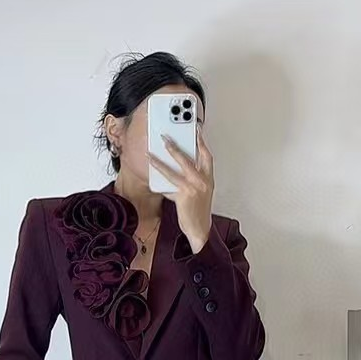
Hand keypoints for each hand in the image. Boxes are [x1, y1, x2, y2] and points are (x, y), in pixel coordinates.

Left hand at [147, 120, 213, 253]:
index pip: (207, 155)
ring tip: (151, 154)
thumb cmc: (198, 211)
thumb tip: (176, 167)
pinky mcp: (184, 196)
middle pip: (189, 157)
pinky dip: (160, 180)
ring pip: (175, 169)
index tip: (196, 129)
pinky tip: (152, 175)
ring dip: (162, 160)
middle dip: (176, 146)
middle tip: (166, 138)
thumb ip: (192, 179)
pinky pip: (169, 184)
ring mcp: (193, 188)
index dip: (201, 141)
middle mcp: (203, 181)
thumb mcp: (200, 192)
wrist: (200, 229)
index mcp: (208, 179)